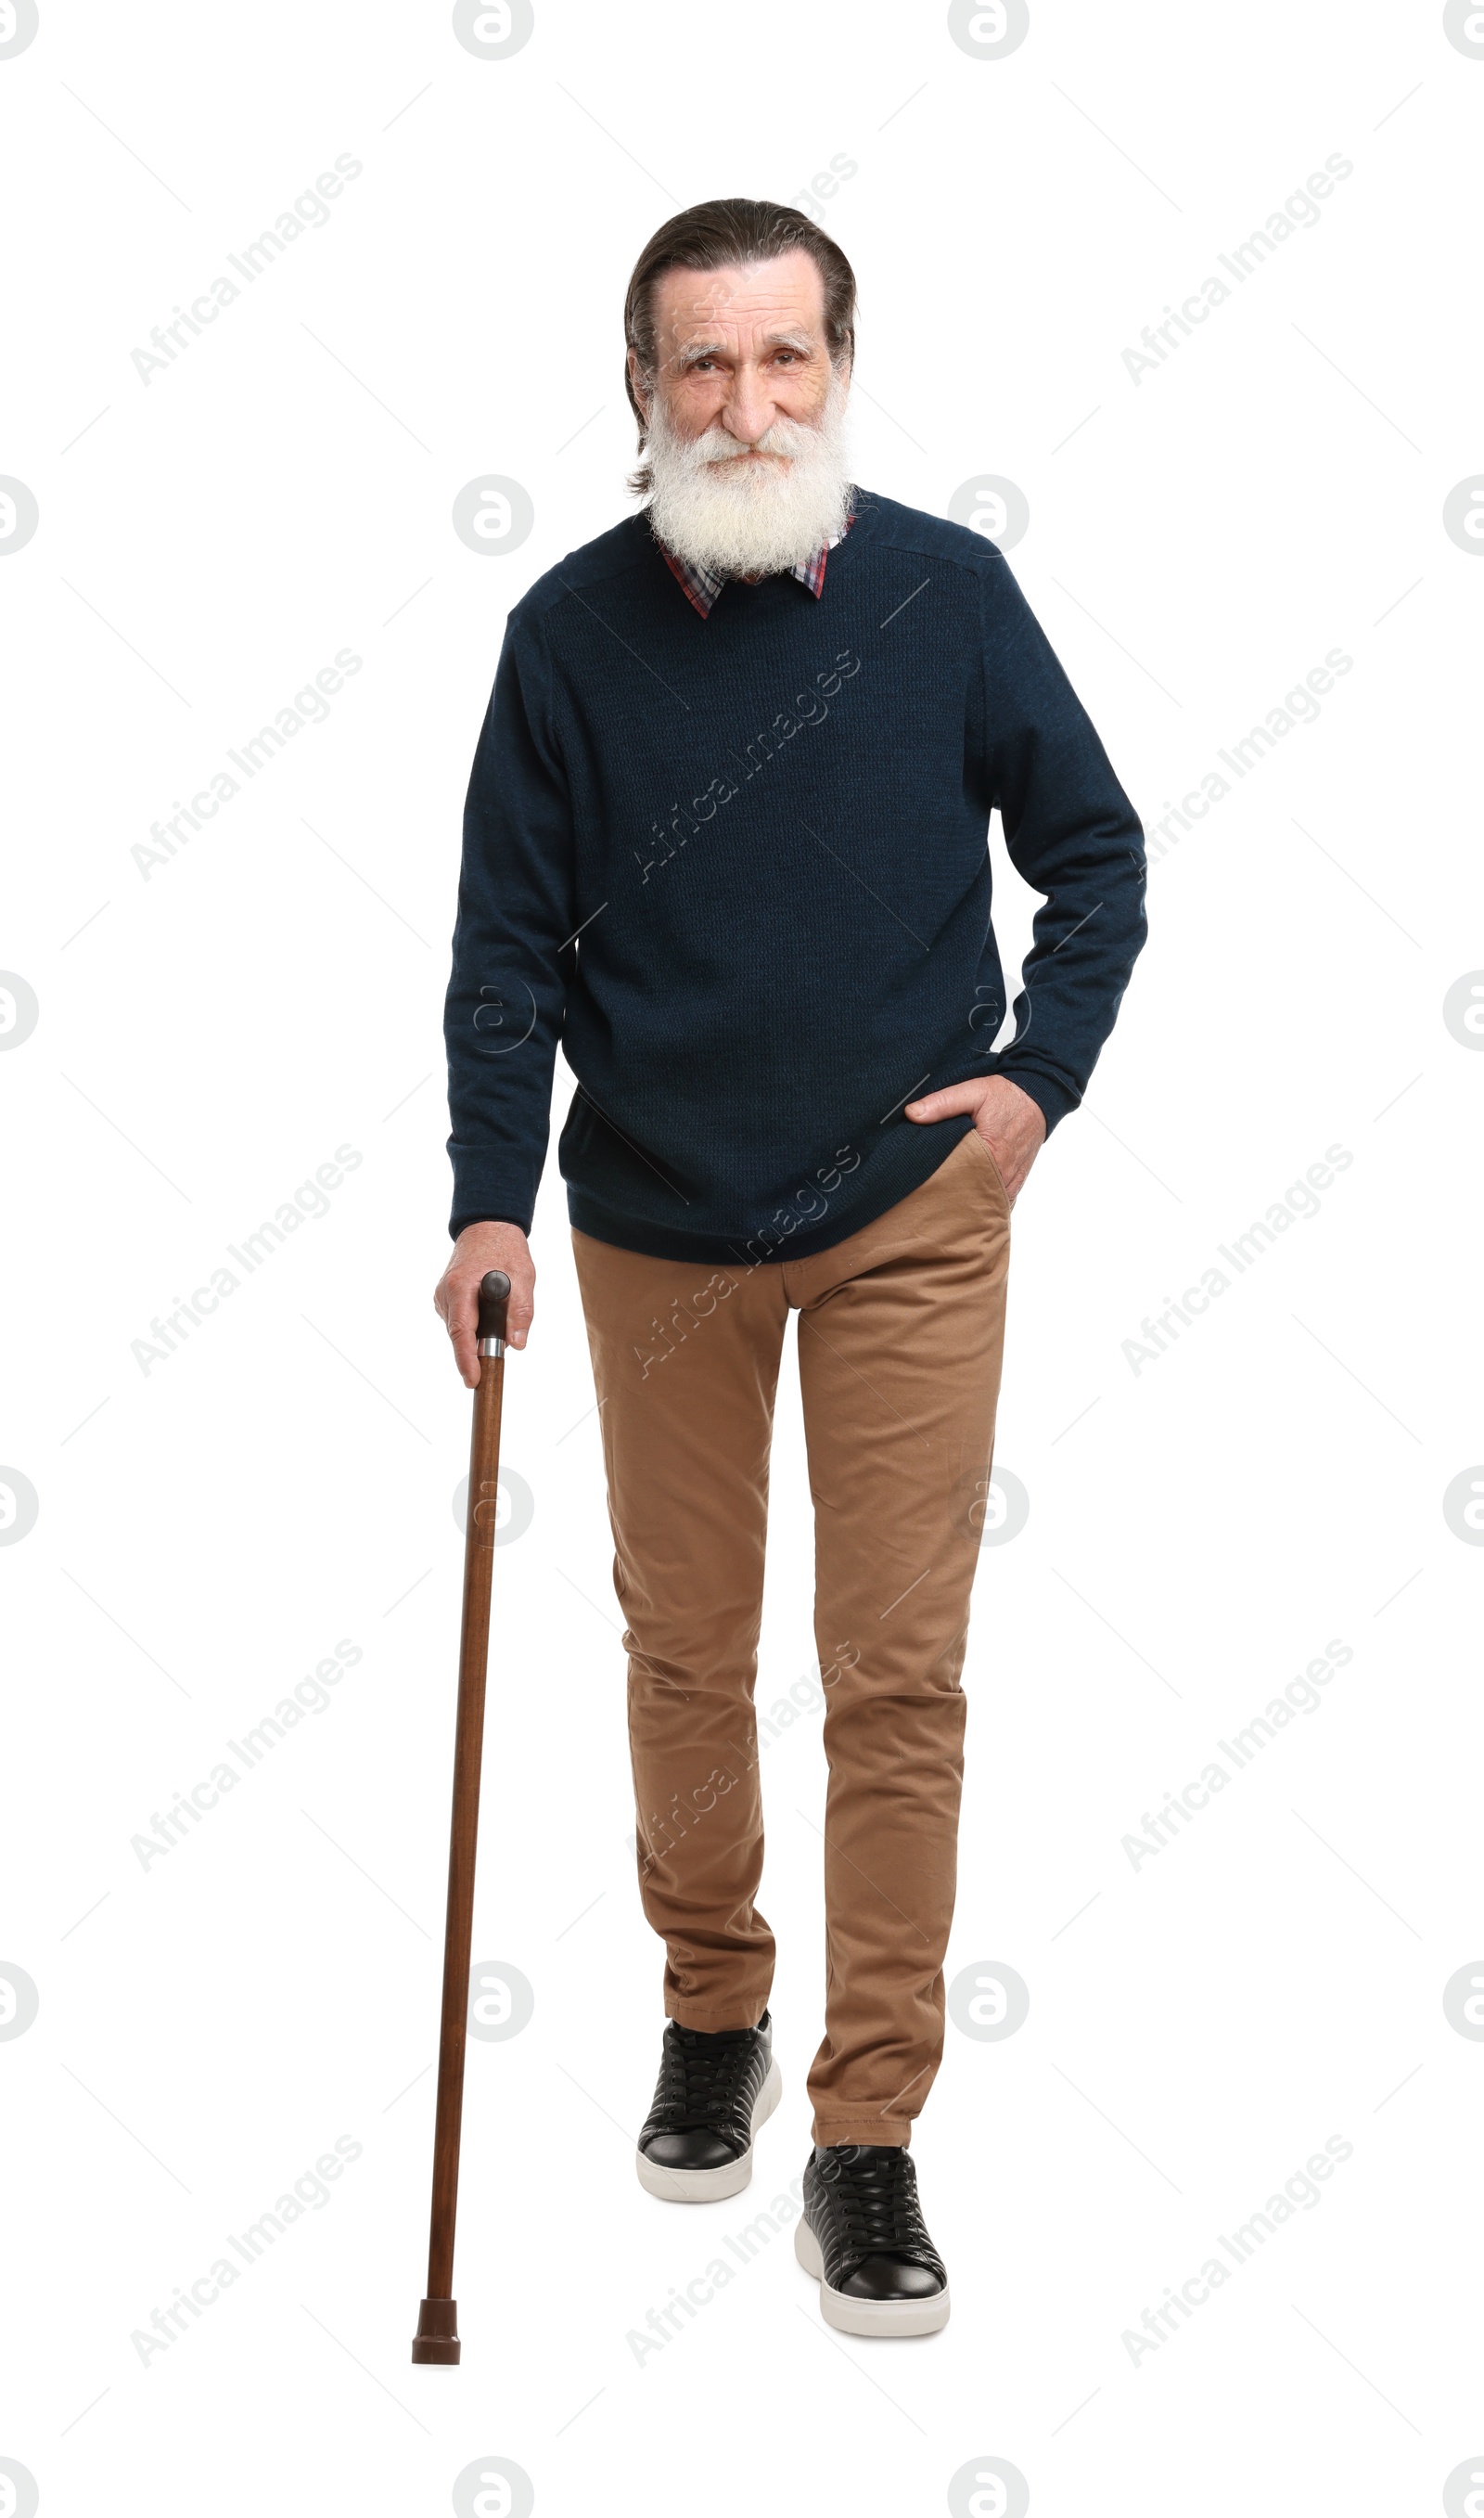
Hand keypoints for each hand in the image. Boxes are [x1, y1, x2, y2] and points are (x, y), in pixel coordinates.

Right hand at [434, 1222, 534, 1386]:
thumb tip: (517, 1344)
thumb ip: (520, 1312)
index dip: (466, 1360)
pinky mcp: (444, 1299)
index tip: (473, 1380)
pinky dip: (473, 1324)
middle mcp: (445, 1294)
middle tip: (500, 1345)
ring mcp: (442, 1297)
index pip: (461, 1332)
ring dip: (478, 1332)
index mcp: (461, 1287)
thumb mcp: (523, 1278)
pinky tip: (486, 1310)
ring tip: (498, 1312)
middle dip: (478, 1347)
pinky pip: (459, 1322)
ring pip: (459, 1330)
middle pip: (460, 1335)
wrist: (487, 1228)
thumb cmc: (505, 1250)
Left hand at [904, 1074, 1046, 1203]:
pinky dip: (982, 1207)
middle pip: (968, 1199)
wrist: (1038, 1100)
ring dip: (965, 1206)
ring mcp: (1010, 1184)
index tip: (919, 1184)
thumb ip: (942, 1103)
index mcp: (992, 1155)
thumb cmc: (1006, 1097)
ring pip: (983, 1206)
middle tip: (925, 1199)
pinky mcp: (1015, 1186)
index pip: (956, 1180)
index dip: (936, 1184)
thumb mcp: (973, 1091)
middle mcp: (1003, 1175)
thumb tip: (911, 1114)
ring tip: (941, 1206)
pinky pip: (997, 1206)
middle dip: (948, 1200)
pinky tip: (965, 1207)